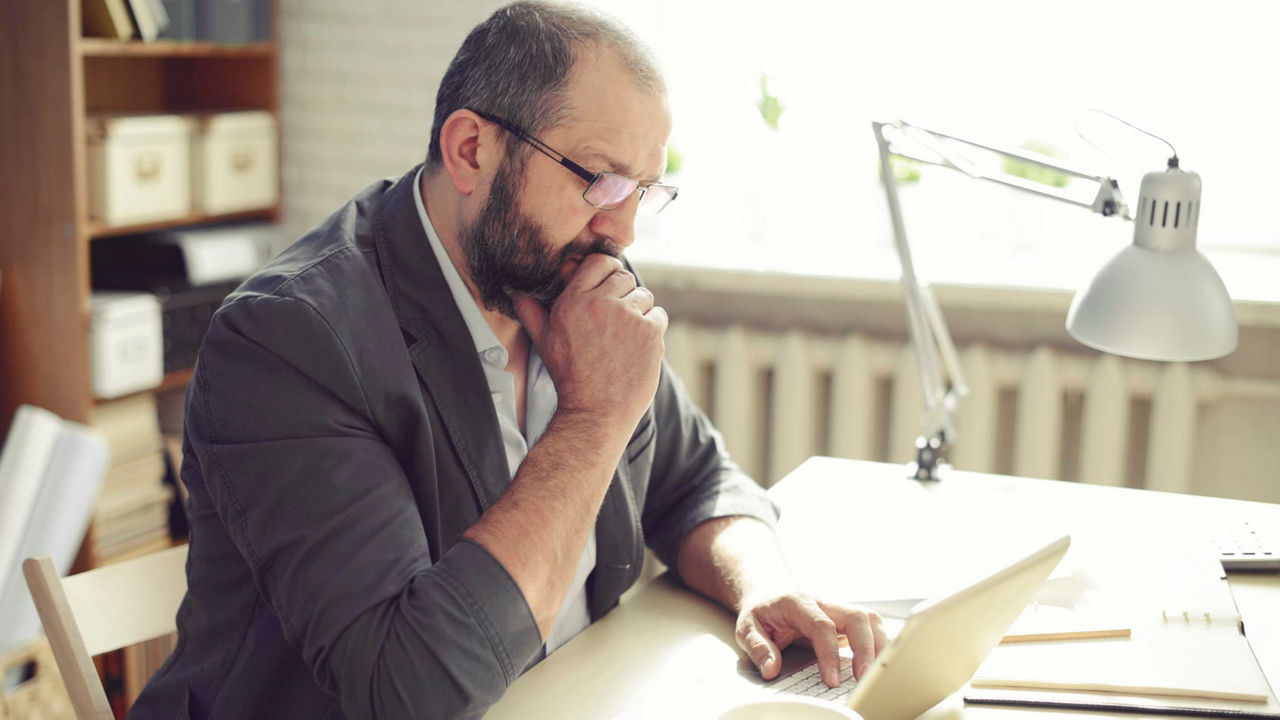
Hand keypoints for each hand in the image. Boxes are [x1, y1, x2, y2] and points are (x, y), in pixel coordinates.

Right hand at [513, 254, 667, 430]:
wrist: (595, 411)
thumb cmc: (569, 376)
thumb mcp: (544, 341)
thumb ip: (531, 312)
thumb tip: (517, 293)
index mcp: (575, 301)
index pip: (601, 262)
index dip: (607, 272)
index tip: (608, 287)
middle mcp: (602, 304)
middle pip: (625, 277)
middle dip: (622, 294)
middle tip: (615, 319)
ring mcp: (629, 317)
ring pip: (644, 296)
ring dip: (638, 311)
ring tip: (624, 336)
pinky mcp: (650, 333)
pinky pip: (658, 315)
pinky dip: (652, 327)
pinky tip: (637, 345)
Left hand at [736, 592, 889, 687]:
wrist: (769, 591)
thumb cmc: (761, 610)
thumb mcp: (746, 627)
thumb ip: (758, 647)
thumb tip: (771, 669)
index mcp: (798, 602)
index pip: (822, 626)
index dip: (830, 654)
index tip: (832, 679)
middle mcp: (823, 602)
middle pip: (856, 617)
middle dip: (865, 648)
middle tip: (862, 678)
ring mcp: (837, 609)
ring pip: (870, 618)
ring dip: (879, 644)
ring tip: (875, 672)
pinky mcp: (846, 619)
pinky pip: (870, 627)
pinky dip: (879, 643)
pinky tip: (878, 662)